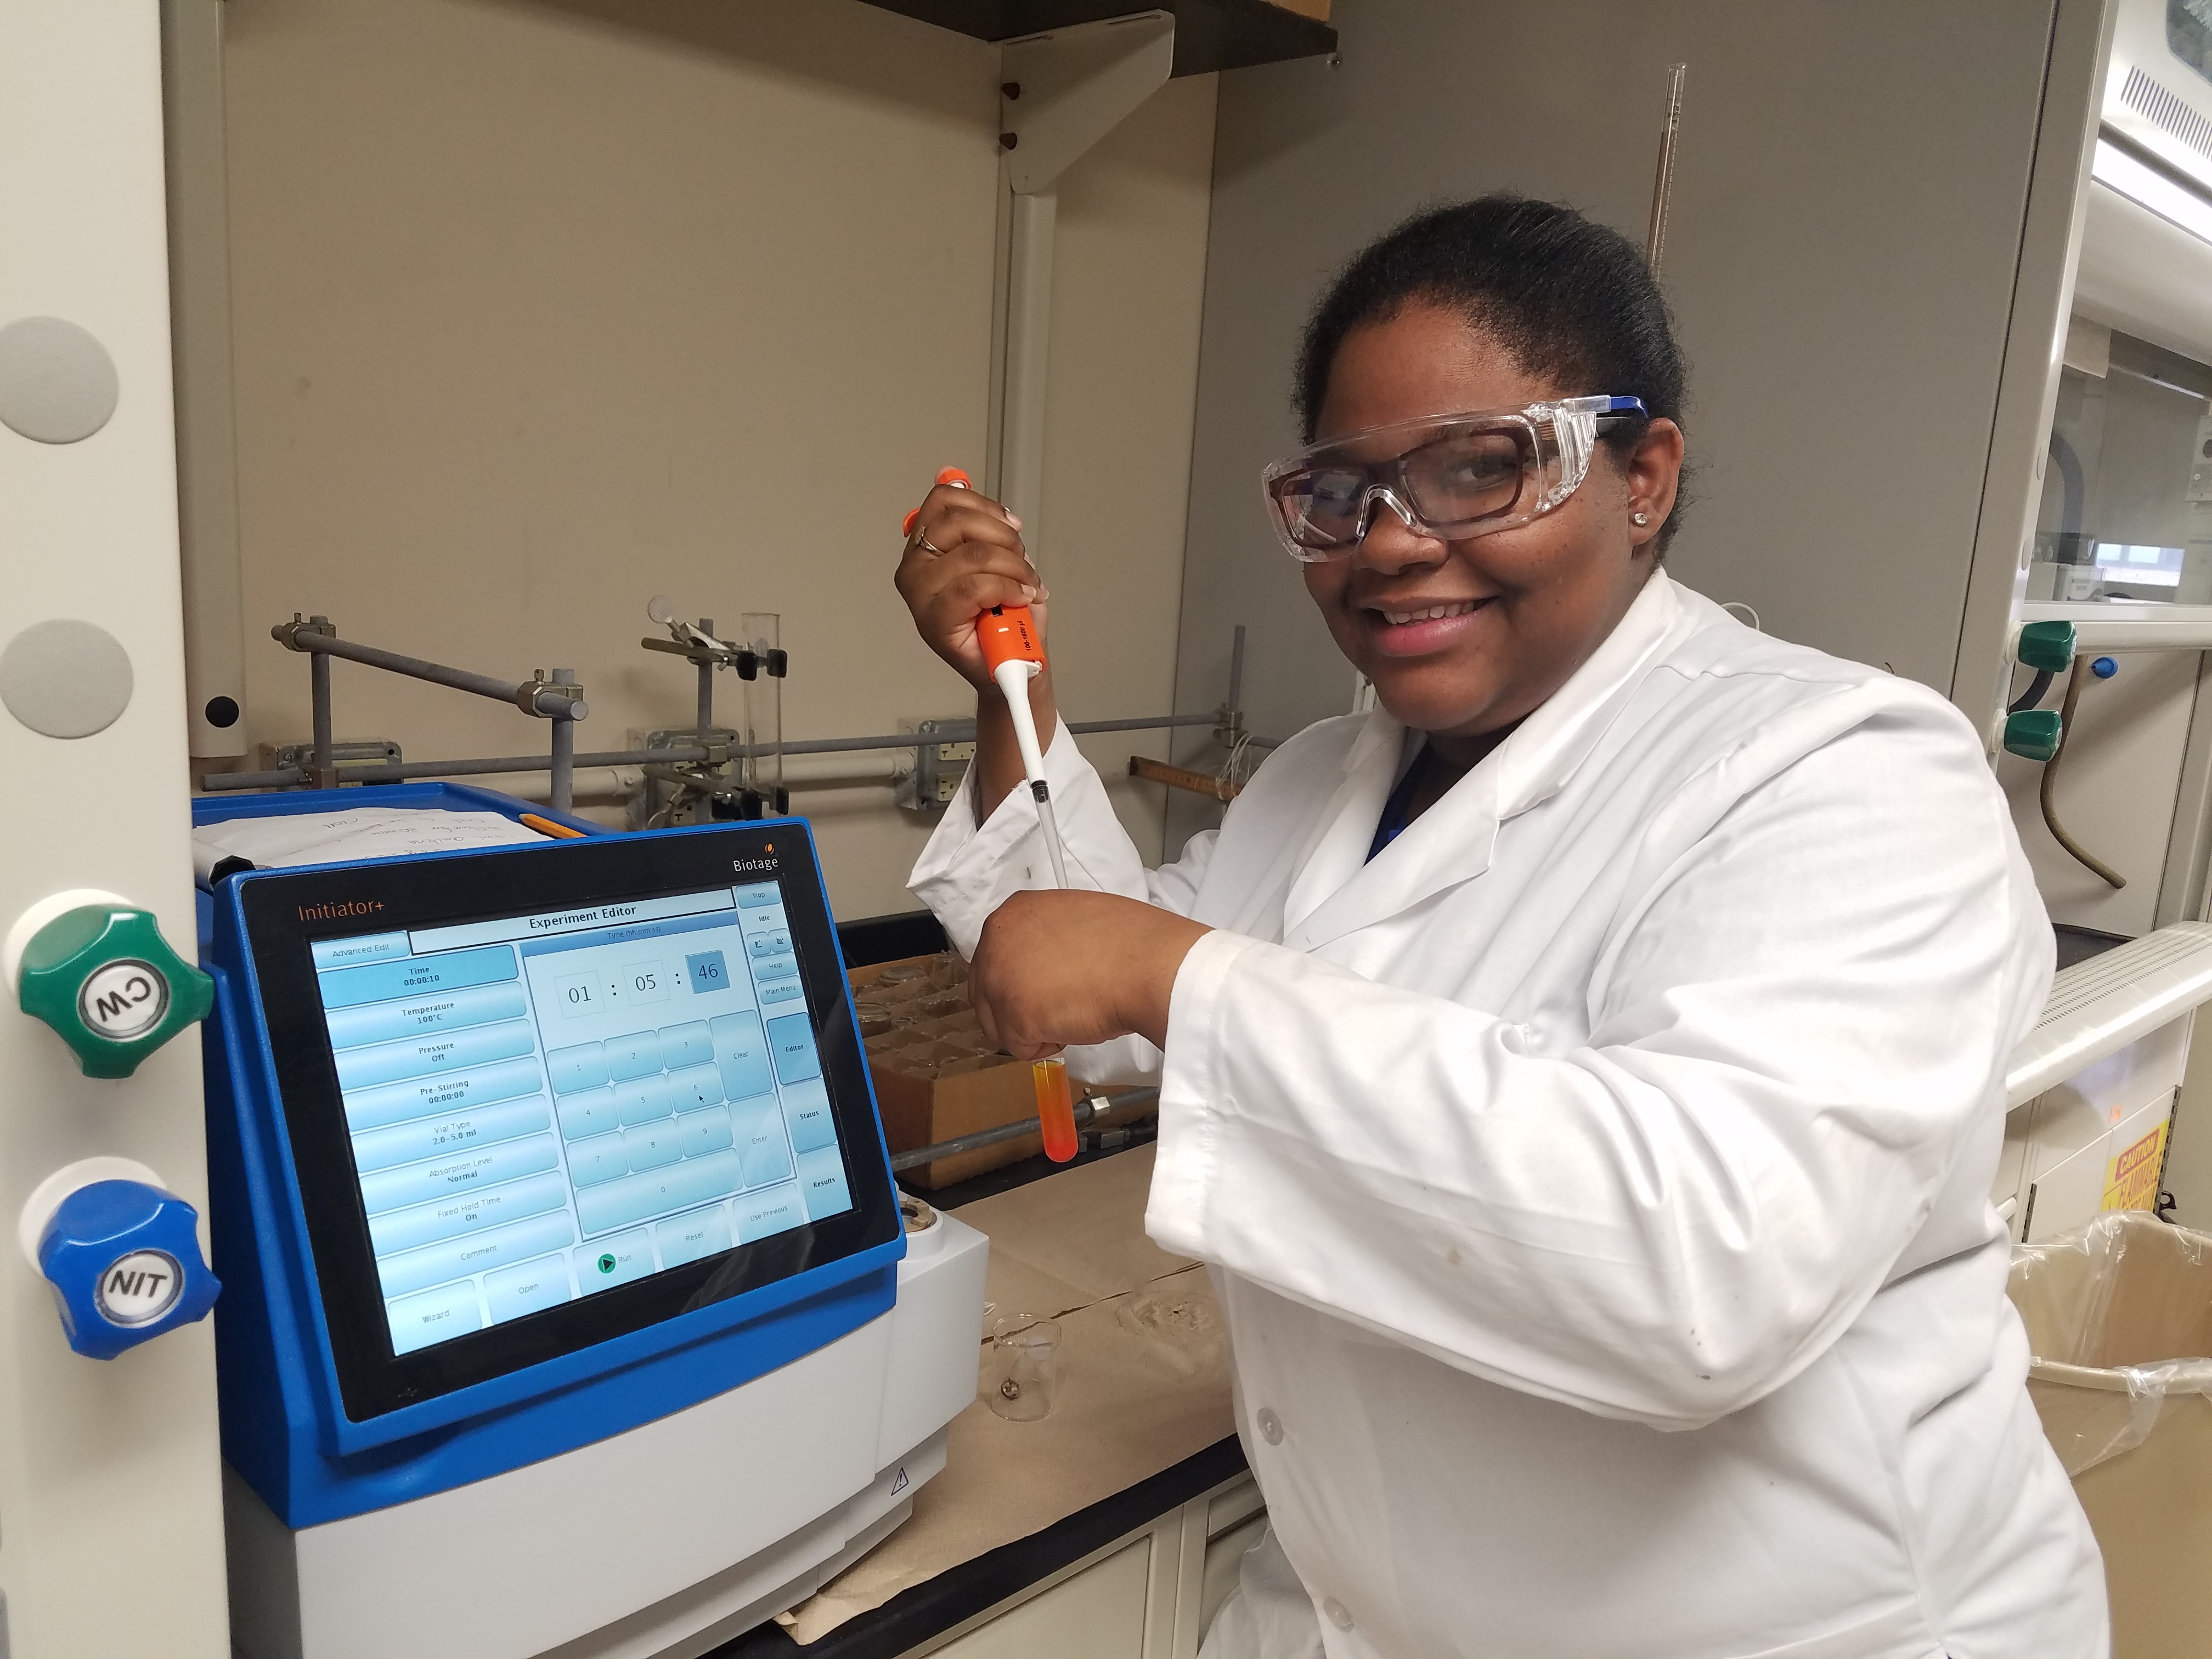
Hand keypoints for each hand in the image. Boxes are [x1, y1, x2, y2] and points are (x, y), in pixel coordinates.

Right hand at [894, 480, 1049, 689]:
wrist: (1015, 665)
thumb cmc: (1005, 617)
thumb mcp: (996, 557)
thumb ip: (973, 521)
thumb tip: (953, 478)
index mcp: (924, 548)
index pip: (943, 501)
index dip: (984, 506)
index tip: (1011, 524)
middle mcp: (914, 570)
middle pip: (959, 523)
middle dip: (1005, 540)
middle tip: (1023, 563)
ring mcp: (921, 597)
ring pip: (973, 555)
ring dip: (1014, 567)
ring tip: (1026, 586)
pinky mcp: (934, 622)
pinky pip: (975, 587)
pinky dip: (1008, 589)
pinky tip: (1019, 598)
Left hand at [970, 890, 1210, 1060]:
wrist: (1147, 967)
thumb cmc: (1127, 943)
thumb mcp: (1074, 919)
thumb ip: (1044, 936)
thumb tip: (1041, 964)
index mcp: (1014, 912)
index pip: (993, 958)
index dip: (1019, 982)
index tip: (1045, 990)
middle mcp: (996, 941)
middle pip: (985, 993)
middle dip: (1017, 1009)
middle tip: (1056, 1009)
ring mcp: (1000, 980)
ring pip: (997, 1024)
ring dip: (1029, 1030)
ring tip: (1068, 1017)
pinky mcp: (1013, 1018)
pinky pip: (1018, 1048)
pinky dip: (1044, 1048)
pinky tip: (1071, 1029)